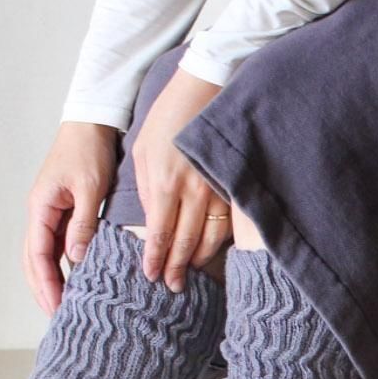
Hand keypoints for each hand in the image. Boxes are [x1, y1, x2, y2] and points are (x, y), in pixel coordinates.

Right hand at [24, 122, 119, 313]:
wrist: (92, 125)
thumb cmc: (89, 151)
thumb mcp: (91, 189)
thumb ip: (84, 224)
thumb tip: (76, 259)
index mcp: (41, 207)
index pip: (38, 255)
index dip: (46, 283)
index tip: (56, 307)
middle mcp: (40, 213)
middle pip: (34, 260)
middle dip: (43, 289)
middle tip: (57, 317)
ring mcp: (50, 213)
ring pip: (44, 255)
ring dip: (50, 280)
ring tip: (62, 306)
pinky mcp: (64, 212)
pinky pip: (58, 245)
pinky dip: (62, 266)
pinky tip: (75, 281)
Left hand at [132, 68, 232, 291]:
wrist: (204, 91)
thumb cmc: (168, 120)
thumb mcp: (143, 152)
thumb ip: (145, 191)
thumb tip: (151, 224)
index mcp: (165, 184)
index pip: (160, 234)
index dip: (156, 259)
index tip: (151, 276)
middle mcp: (194, 193)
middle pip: (185, 243)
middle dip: (177, 268)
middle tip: (172, 286)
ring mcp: (218, 191)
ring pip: (211, 239)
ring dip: (199, 260)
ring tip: (190, 275)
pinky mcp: (233, 187)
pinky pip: (228, 224)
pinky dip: (219, 242)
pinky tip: (212, 251)